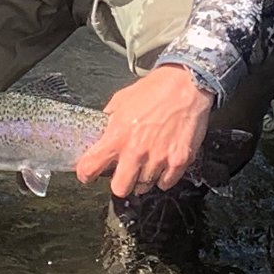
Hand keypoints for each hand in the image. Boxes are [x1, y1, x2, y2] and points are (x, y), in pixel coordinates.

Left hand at [75, 64, 214, 197]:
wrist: (187, 84)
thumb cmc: (155, 89)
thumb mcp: (121, 99)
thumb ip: (109, 120)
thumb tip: (102, 133)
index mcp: (117, 136)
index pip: (89, 168)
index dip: (86, 173)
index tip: (89, 173)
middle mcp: (136, 151)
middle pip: (119, 189)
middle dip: (119, 182)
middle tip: (124, 172)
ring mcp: (159, 158)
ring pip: (144, 186)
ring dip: (143, 177)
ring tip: (148, 160)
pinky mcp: (179, 161)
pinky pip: (165, 183)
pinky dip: (163, 176)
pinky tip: (163, 161)